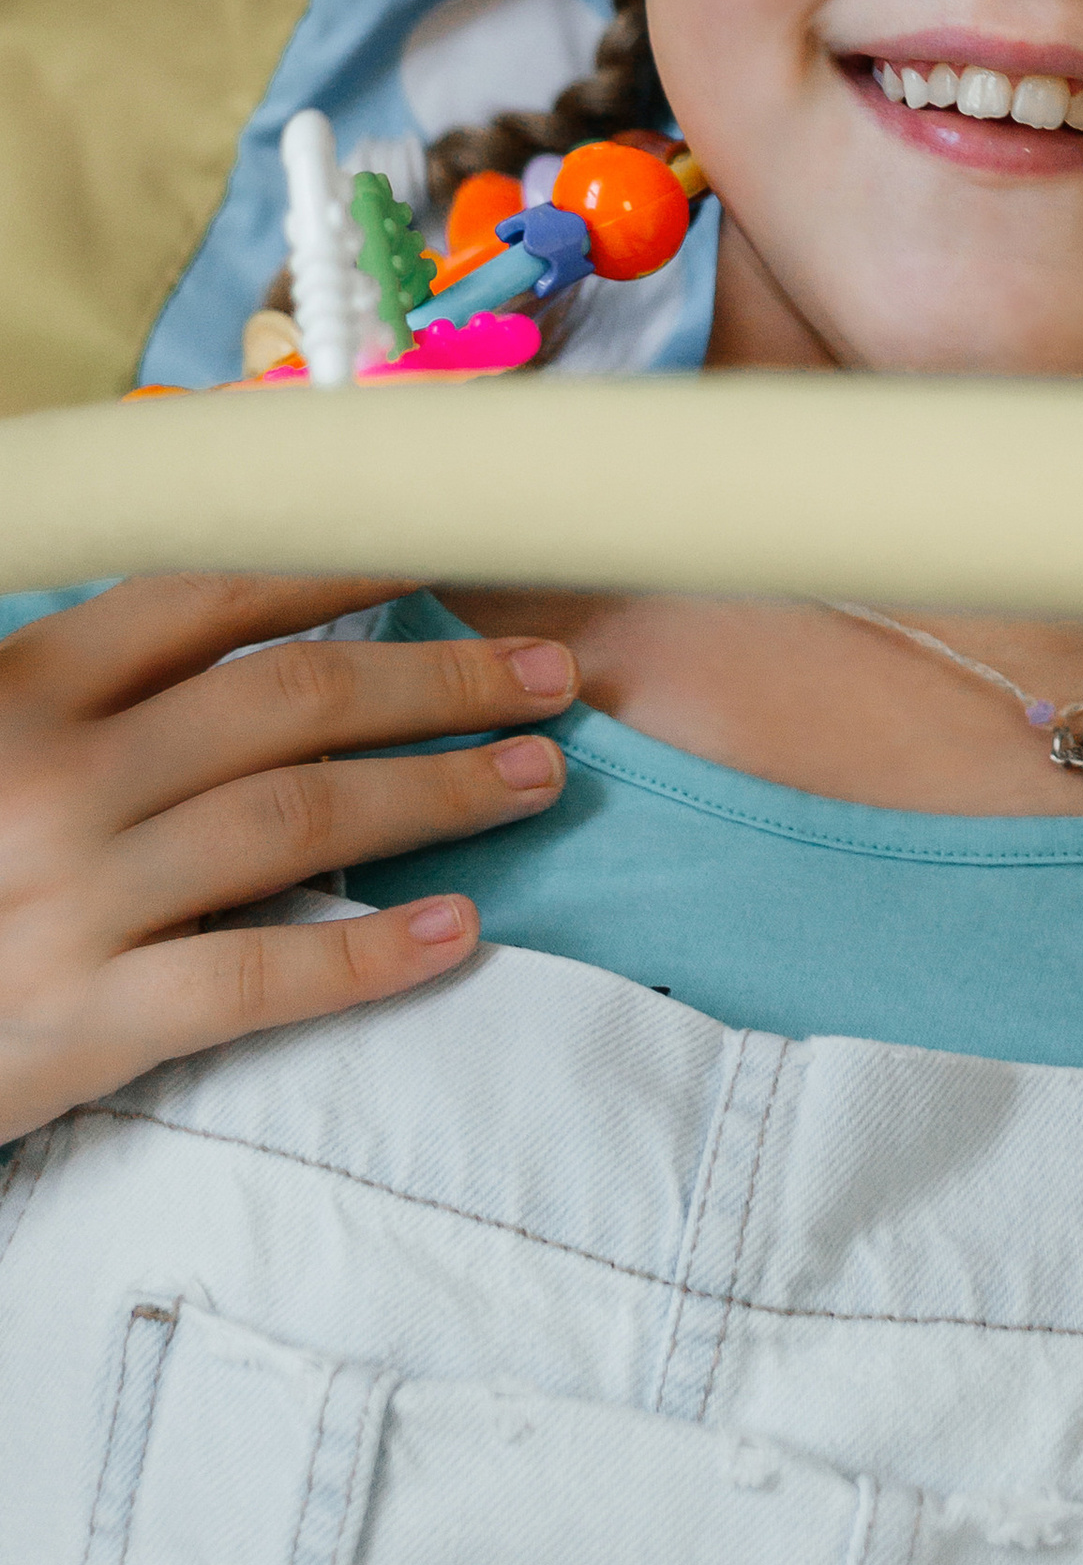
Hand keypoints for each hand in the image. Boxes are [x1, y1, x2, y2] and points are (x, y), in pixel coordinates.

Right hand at [0, 570, 577, 1145]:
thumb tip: (239, 607)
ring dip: (436, 789)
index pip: (214, 596)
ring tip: (533, 777)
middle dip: (438, 677)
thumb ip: (88, 684)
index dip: (346, 561)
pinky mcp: (81, 1021)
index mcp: (23, 688)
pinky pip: (251, 975)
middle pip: (289, 698)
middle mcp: (54, 777)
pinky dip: (364, 953)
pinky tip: (453, 933)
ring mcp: (71, 898)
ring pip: (297, 818)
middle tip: (549, 678)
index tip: (455, 544)